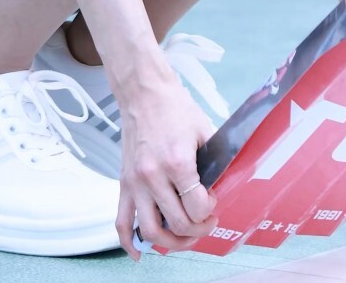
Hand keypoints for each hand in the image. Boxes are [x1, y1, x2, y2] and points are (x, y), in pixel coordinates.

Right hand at [115, 69, 218, 258]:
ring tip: (184, 237)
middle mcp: (153, 176)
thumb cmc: (174, 107)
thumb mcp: (204, 129)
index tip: (213, 200)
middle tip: (206, 221)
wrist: (143, 92)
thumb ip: (216, 160)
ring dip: (170, 244)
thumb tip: (224, 184)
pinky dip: (129, 243)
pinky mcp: (123, 183)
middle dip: (198, 230)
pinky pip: (121, 222)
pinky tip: (141, 253)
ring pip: (150, 231)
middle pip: (177, 225)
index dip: (210, 211)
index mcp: (177, 162)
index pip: (197, 208)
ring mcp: (135, 182)